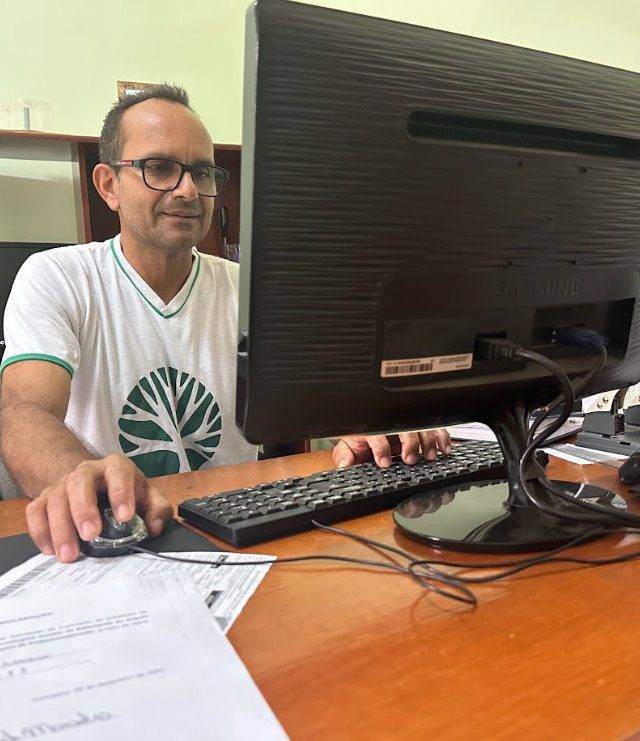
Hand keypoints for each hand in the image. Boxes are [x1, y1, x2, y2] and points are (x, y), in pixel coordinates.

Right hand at [25, 454, 172, 562]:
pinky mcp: (45, 498)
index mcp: (116, 468)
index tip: (125, 517)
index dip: (121, 493)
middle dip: (84, 509)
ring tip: (69, 554)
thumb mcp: (147, 496)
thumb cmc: (125, 492)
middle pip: (79, 482)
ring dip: (60, 528)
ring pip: (55, 499)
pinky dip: (40, 531)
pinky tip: (50, 550)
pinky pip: (35, 510)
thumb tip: (155, 527)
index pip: (119, 474)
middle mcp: (87, 471)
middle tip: (90, 535)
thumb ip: (157, 509)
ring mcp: (63, 483)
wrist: (95, 482)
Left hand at [332, 429, 451, 468]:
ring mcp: (407, 425)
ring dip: (428, 442)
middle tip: (409, 459)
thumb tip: (344, 464)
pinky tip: (444, 449)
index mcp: (372, 428)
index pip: (377, 434)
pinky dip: (442, 438)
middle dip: (409, 443)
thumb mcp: (348, 445)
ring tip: (429, 457)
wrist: (368, 424)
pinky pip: (434, 429)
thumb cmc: (361, 437)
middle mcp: (391, 424)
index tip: (384, 462)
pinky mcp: (419, 429)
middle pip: (404, 428)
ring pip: (421, 427)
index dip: (381, 448)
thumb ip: (345, 455)